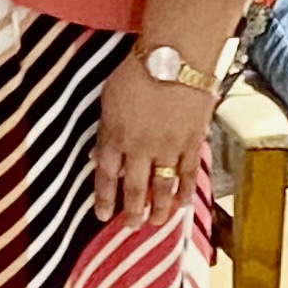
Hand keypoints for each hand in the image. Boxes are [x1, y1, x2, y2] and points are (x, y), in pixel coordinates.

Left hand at [93, 60, 210, 226]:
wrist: (175, 60)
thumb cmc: (136, 73)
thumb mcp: (108, 101)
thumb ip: (104, 132)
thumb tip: (94, 154)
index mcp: (114, 136)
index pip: (105, 175)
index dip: (103, 198)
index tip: (101, 215)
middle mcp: (140, 147)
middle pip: (134, 188)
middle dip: (131, 211)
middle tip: (131, 227)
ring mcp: (168, 146)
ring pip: (163, 186)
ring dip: (159, 208)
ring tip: (156, 223)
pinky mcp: (193, 141)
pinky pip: (188, 173)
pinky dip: (185, 191)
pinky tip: (183, 204)